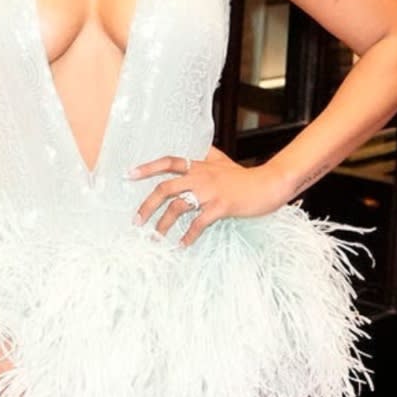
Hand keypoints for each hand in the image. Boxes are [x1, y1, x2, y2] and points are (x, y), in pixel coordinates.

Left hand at [130, 146, 290, 246]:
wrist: (268, 184)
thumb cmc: (243, 176)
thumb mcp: (222, 161)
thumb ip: (207, 156)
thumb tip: (196, 150)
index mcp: (198, 165)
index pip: (168, 162)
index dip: (147, 167)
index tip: (128, 174)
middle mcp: (200, 176)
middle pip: (165, 189)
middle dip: (147, 205)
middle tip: (136, 221)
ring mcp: (210, 192)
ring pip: (177, 208)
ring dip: (163, 225)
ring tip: (155, 238)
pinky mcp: (221, 206)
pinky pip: (198, 224)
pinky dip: (188, 236)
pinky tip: (182, 245)